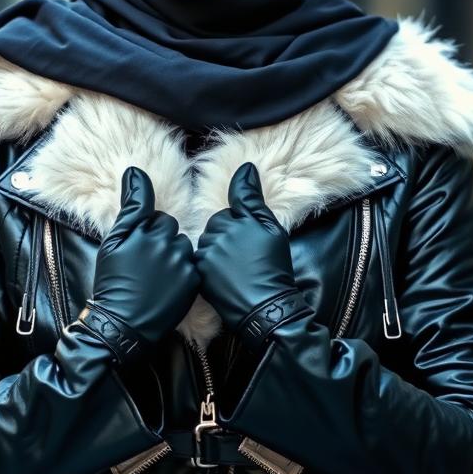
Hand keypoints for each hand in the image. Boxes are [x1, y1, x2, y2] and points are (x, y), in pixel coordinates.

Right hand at [80, 166, 199, 362]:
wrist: (122, 325)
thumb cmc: (113, 282)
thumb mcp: (114, 241)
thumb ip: (130, 206)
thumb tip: (135, 171)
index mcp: (146, 230)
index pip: (156, 216)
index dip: (145, 232)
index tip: (139, 249)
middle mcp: (167, 242)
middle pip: (170, 230)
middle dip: (159, 242)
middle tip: (143, 266)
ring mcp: (182, 262)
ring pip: (182, 247)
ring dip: (171, 256)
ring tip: (154, 279)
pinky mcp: (193, 280)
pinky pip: (191, 266)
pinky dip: (181, 273)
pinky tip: (166, 288)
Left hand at [195, 162, 311, 351]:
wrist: (267, 306)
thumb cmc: (274, 266)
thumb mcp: (271, 228)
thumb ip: (252, 197)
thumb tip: (245, 167)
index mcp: (232, 220)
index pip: (229, 213)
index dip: (242, 229)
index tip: (252, 246)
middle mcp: (214, 234)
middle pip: (216, 228)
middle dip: (228, 239)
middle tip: (247, 259)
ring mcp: (204, 254)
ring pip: (208, 245)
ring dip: (219, 253)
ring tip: (238, 271)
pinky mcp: (198, 273)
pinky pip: (201, 262)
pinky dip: (211, 268)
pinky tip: (226, 279)